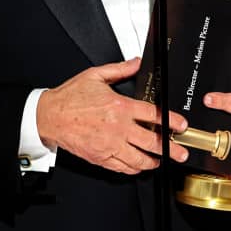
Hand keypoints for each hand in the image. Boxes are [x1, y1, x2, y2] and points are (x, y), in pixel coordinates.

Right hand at [37, 58, 189, 174]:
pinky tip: (140, 165)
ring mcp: (110, 146)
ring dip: (154, 161)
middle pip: (152, 142)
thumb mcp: (95, 76)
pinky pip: (123, 168)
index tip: (181, 125)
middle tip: (181, 152)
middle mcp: (118, 129)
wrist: (49, 117)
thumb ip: (119, 69)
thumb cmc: (70, 98)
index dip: (172, 121)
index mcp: (119, 107)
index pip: (154, 115)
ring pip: (140, 159)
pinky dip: (134, 168)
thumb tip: (136, 62)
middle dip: (171, 149)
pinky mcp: (100, 158)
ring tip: (162, 161)